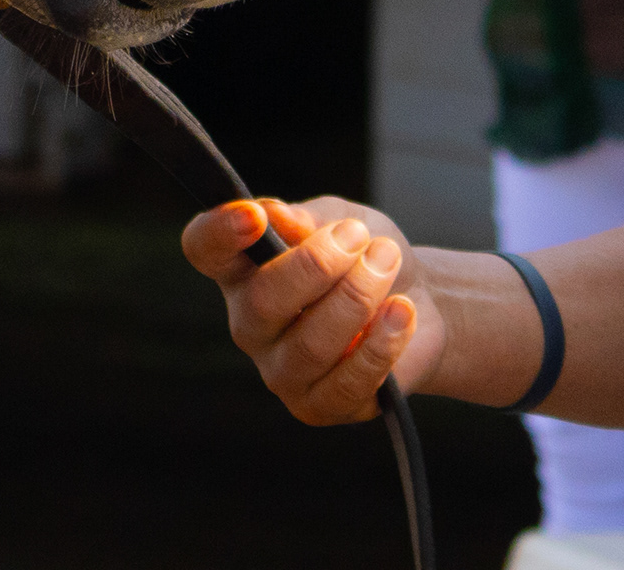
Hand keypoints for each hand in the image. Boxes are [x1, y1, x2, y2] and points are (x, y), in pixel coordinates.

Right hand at [183, 195, 444, 425]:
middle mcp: (251, 322)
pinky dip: (381, 344)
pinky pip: (346, 382)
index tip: (255, 217)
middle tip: (360, 238)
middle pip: (263, 300)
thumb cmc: (366, 255)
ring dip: (357, 298)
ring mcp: (280, 370)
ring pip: (310, 344)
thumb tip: (276, 215)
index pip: (204, 248)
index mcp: (242, 268)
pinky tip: (401, 312)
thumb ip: (308, 219)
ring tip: (387, 263)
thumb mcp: (341, 220)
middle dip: (317, 264)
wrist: (419, 302)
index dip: (218, 233)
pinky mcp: (318, 406)